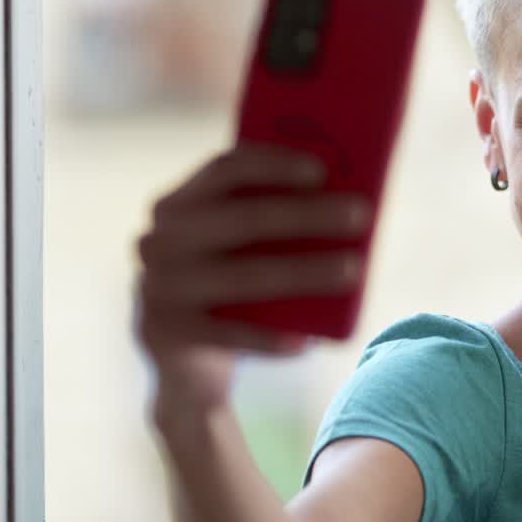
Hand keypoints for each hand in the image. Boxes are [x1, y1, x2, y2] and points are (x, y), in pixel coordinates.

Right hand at [134, 143, 368, 421]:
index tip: (323, 170)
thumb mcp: (236, 244)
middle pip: (244, 218)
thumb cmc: (228, 280)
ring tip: (353, 270)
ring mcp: (160, 287)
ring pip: (245, 276)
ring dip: (305, 272)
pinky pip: (230, 333)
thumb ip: (270, 216)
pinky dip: (271, 337)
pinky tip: (307, 339)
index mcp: (178, 203)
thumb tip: (344, 199)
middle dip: (308, 214)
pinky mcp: (168, 334)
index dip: (275, 164)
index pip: (226, 169)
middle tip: (361, 215)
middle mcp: (160, 240)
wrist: (182, 356)